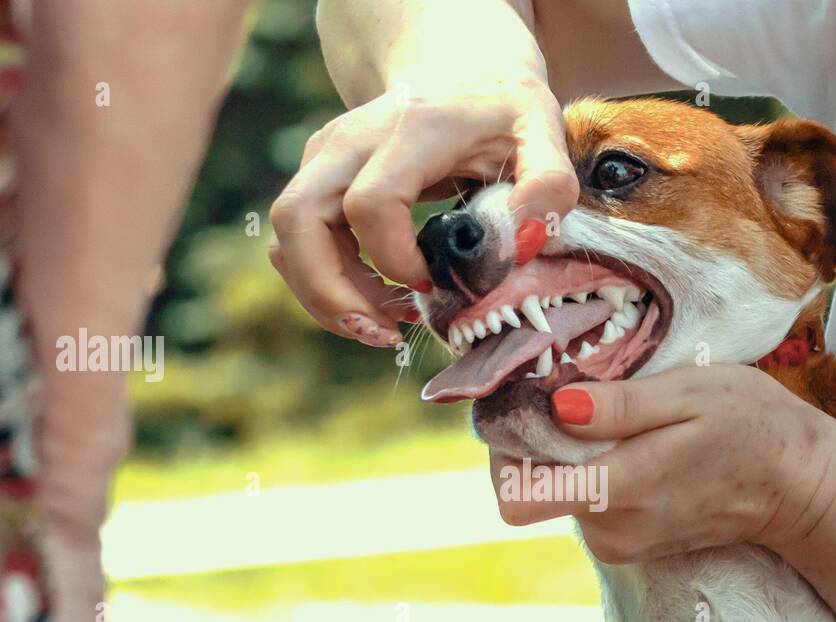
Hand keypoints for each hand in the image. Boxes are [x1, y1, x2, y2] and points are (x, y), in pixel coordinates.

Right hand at [268, 69, 577, 345]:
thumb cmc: (503, 113)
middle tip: (383, 333)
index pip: (369, 203)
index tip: (431, 287)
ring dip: (324, 297)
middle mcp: (350, 140)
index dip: (393, 260)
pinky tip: (373, 304)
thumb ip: (548, 183)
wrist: (464, 75)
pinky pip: (296, 244)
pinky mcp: (317, 180)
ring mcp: (324, 159)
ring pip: (287, 239)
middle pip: (298, 219)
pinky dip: (324, 285)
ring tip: (382, 328)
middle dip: (330, 291)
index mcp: (410, 130)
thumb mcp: (543, 131)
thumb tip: (523, 242)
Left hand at [490, 364, 835, 563]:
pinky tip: (634, 442)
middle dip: (539, 442)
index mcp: (617, 491)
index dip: (506, 450)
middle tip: (577, 396)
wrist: (800, 488)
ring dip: (571, 454)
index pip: (516, 497)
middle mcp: (608, 529)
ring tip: (617, 417)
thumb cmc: (751, 427)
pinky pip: (586, 502)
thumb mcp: (690, 394)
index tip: (528, 406)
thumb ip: (620, 407)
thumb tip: (557, 407)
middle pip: (530, 489)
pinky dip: (595, 470)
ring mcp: (618, 543)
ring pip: (557, 493)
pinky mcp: (628, 543)